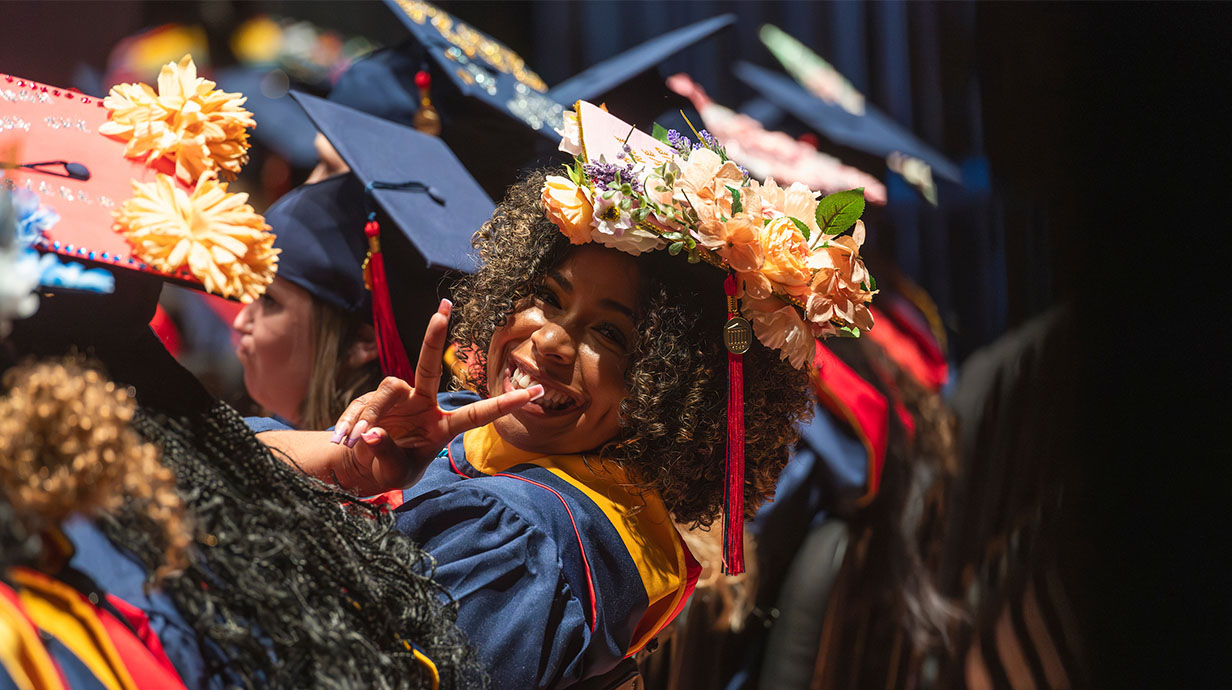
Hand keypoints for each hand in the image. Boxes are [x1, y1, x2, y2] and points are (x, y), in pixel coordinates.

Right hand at [329, 299, 542, 491]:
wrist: (361, 465)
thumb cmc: (389, 468)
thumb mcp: (393, 472)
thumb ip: (386, 454)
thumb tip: (374, 431)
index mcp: (442, 427)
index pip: (477, 414)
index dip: (504, 404)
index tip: (536, 392)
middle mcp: (423, 404)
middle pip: (430, 366)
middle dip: (435, 336)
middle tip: (444, 308)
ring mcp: (398, 397)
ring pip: (388, 389)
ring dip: (373, 414)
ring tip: (358, 441)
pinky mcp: (375, 396)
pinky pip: (364, 403)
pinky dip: (353, 423)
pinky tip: (345, 439)